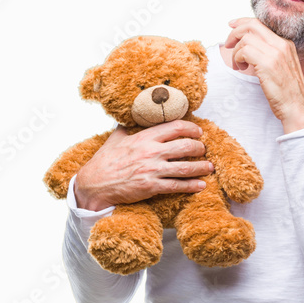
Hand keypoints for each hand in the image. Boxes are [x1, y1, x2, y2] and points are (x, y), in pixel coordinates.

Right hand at [72, 121, 212, 210]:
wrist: (94, 184)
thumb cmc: (104, 161)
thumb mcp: (116, 138)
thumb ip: (129, 127)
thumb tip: (134, 116)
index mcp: (144, 138)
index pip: (175, 127)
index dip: (191, 128)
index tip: (198, 131)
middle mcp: (151, 152)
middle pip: (186, 146)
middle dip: (200, 148)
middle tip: (204, 149)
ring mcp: (152, 170)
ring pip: (186, 167)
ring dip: (202, 167)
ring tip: (209, 167)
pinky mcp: (152, 187)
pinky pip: (177, 186)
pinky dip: (192, 186)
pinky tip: (201, 185)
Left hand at [223, 17, 303, 132]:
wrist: (297, 108)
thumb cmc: (288, 93)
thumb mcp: (282, 66)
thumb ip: (269, 53)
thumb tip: (248, 45)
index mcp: (286, 44)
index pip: (260, 23)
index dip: (242, 22)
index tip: (232, 26)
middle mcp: (282, 45)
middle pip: (252, 25)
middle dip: (235, 32)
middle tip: (228, 44)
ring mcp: (276, 53)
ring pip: (246, 39)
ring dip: (236, 52)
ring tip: (239, 65)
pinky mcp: (268, 64)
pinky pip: (244, 51)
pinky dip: (238, 59)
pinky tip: (241, 69)